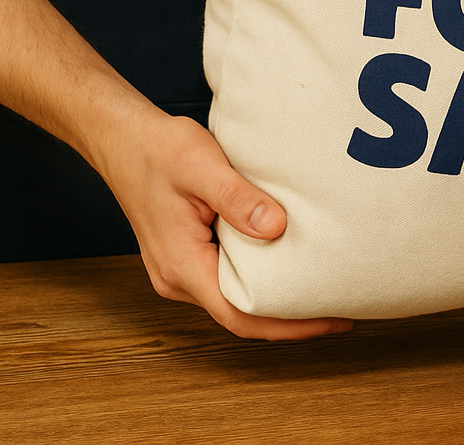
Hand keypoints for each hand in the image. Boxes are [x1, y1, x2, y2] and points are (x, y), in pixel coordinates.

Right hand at [95, 108, 352, 340]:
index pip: (241, 316)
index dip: (290, 326)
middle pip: (241, 315)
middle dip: (291, 318)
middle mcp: (178, 278)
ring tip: (322, 290)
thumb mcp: (201, 165)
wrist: (121, 138)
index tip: (333, 320)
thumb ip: (238, 199)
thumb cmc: (157, 149)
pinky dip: (261, 278)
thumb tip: (278, 228)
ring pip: (234, 298)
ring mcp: (181, 268)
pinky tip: (288, 266)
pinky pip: (228, 278)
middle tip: (342, 307)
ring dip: (276, 300)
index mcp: (182, 266)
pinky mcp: (187, 254)